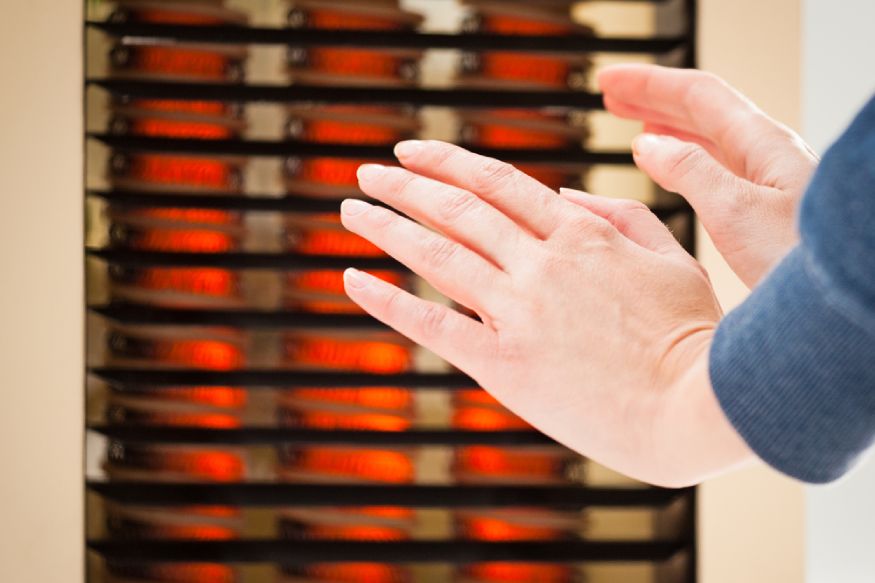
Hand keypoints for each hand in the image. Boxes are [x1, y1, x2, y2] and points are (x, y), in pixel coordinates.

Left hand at [340, 140, 751, 486]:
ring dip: (387, 226)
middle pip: (457, 209)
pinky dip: (387, 302)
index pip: (498, 183)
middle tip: (369, 172)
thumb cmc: (693, 336)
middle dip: (406, 185)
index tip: (414, 152)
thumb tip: (564, 194)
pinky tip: (352, 279)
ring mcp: (519, 313)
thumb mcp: (670, 257)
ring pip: (437, 256)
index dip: (449, 162)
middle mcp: (541, 265)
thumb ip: (619, 216)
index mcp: (581, 235)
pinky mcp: (504, 366)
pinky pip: (432, 326)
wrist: (696, 408)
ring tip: (351, 208)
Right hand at [598, 64, 818, 287]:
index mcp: (764, 145)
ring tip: (634, 125)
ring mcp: (768, 182)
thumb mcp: (735, 210)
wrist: (836, 303)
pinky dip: (682, 160)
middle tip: (612, 94)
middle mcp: (768, 156)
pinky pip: (715, 169)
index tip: (611, 79)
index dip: (649, 84)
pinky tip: (669, 168)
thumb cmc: (801, 260)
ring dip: (667, 127)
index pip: (698, 94)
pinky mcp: (765, 210)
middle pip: (702, 110)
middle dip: (653, 99)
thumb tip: (648, 144)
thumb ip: (689, 171)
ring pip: (707, 139)